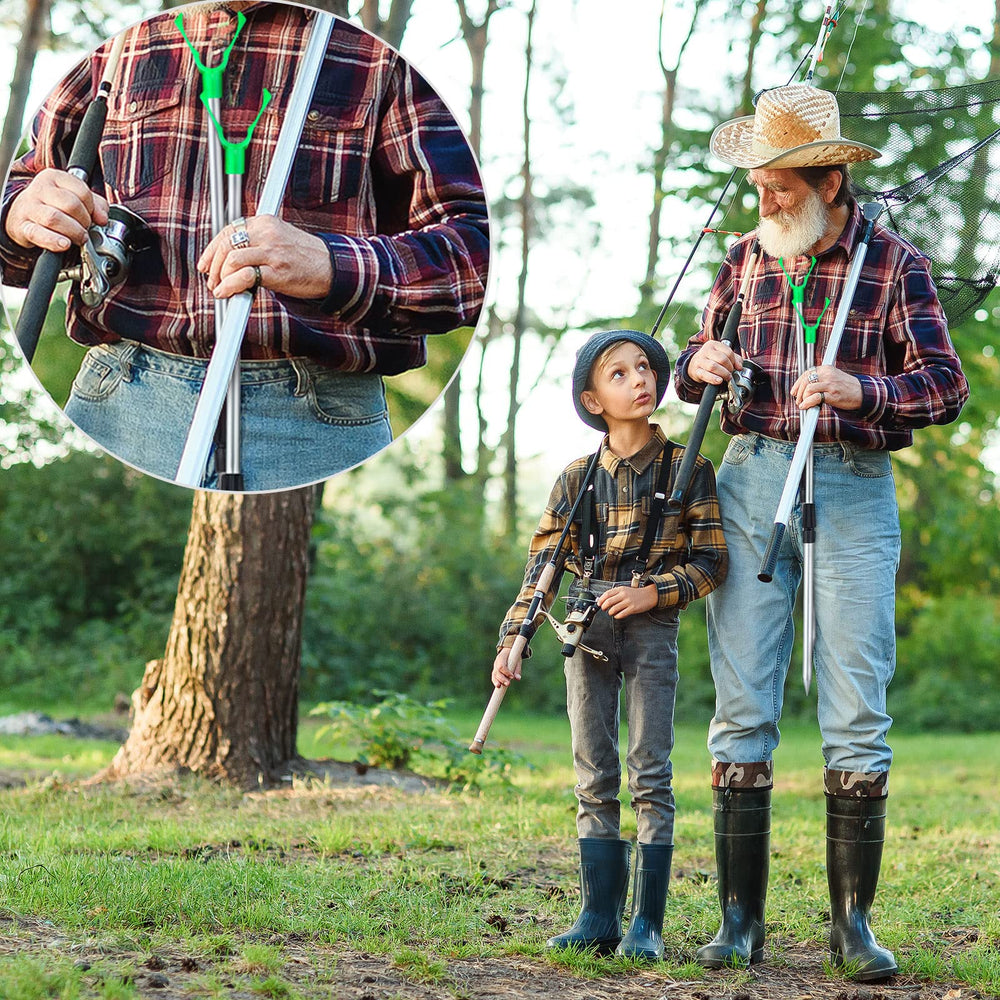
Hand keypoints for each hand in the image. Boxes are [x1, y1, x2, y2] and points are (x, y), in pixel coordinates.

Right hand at [5, 168, 108, 251]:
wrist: (23, 215)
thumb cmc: (53, 205)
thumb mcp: (75, 197)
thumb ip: (96, 204)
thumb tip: (103, 218)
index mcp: (54, 177)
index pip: (82, 191)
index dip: (92, 208)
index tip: (92, 216)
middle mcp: (40, 189)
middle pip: (70, 205)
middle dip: (84, 221)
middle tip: (85, 228)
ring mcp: (29, 207)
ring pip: (54, 218)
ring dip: (73, 232)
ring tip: (79, 238)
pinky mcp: (23, 226)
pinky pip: (38, 233)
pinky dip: (54, 241)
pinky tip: (64, 244)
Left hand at [197, 214, 333, 299]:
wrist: (331, 267)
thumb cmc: (304, 257)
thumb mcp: (278, 239)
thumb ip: (255, 243)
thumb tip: (228, 260)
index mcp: (265, 222)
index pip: (228, 231)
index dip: (211, 250)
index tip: (205, 264)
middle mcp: (267, 233)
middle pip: (226, 245)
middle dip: (213, 265)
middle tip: (212, 280)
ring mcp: (272, 252)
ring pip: (231, 259)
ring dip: (220, 277)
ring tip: (219, 288)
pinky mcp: (277, 272)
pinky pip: (244, 276)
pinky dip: (230, 286)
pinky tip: (226, 293)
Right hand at [492, 647, 521, 687]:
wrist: (508, 650)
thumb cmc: (514, 656)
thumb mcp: (517, 660)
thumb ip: (517, 669)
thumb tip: (518, 678)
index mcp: (502, 657)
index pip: (501, 666)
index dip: (506, 672)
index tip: (512, 677)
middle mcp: (496, 662)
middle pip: (497, 671)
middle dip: (502, 678)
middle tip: (508, 684)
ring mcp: (495, 666)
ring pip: (494, 674)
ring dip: (497, 681)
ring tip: (499, 687)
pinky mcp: (495, 671)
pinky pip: (494, 677)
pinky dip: (495, 681)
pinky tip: (498, 686)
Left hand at [596, 584, 657, 618]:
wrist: (649, 595)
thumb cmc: (636, 593)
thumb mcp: (625, 590)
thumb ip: (616, 593)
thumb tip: (604, 600)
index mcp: (621, 589)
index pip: (607, 594)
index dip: (601, 600)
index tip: (599, 604)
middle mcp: (624, 595)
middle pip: (608, 602)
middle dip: (603, 607)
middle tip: (603, 609)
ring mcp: (628, 602)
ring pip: (614, 609)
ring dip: (610, 612)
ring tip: (611, 612)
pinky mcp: (633, 608)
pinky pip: (621, 614)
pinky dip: (617, 616)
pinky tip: (617, 615)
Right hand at [687, 340, 742, 385]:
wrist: (694, 364)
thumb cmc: (711, 359)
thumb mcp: (722, 354)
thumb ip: (734, 358)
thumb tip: (740, 366)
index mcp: (713, 345)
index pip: (728, 352)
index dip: (734, 361)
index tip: (735, 367)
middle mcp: (706, 351)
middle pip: (721, 359)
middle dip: (729, 368)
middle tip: (730, 372)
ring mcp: (700, 361)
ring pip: (713, 366)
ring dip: (723, 373)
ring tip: (727, 377)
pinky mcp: (696, 371)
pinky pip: (705, 375)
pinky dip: (713, 379)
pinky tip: (719, 381)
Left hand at [791, 365, 862, 410]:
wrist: (862, 393)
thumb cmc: (845, 387)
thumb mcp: (832, 378)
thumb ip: (819, 380)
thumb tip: (803, 389)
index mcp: (826, 369)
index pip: (807, 373)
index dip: (798, 383)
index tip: (794, 391)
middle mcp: (828, 374)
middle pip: (805, 381)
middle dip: (799, 392)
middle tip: (798, 400)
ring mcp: (831, 384)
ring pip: (808, 389)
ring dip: (802, 398)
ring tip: (802, 404)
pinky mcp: (833, 395)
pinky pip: (815, 398)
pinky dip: (807, 403)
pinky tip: (805, 406)